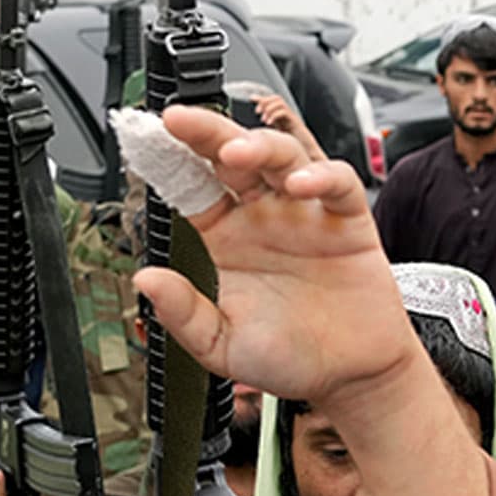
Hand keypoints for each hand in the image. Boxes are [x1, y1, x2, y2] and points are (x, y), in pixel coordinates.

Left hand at [133, 107, 419, 413]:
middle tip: (179, 120)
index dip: (168, 160)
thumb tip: (147, 280)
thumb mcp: (223, 347)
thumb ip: (185, 315)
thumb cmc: (291, 358)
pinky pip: (337, 184)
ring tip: (237, 153)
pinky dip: (321, 176)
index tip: (143, 140)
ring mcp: (305, 214)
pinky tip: (302, 185)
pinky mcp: (348, 220)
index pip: (191, 185)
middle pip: (231, 156)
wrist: (352, 375)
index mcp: (226, 238)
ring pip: (281, 156)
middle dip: (205, 132)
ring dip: (259, 146)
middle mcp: (263, 217)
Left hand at [254, 92, 323, 162]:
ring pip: (280, 102)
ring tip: (263, 119)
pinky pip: (284, 112)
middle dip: (264, 102)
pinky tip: (269, 123)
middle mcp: (287, 115)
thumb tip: (250, 133)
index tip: (252, 99)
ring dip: (269, 108)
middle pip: (276, 98)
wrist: (307, 155)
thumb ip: (266, 133)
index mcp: (281, 118)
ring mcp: (291, 118)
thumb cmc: (292, 149)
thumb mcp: (275, 139)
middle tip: (257, 112)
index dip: (262, 98)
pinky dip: (274, 115)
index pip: (272, 101)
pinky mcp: (295, 122)